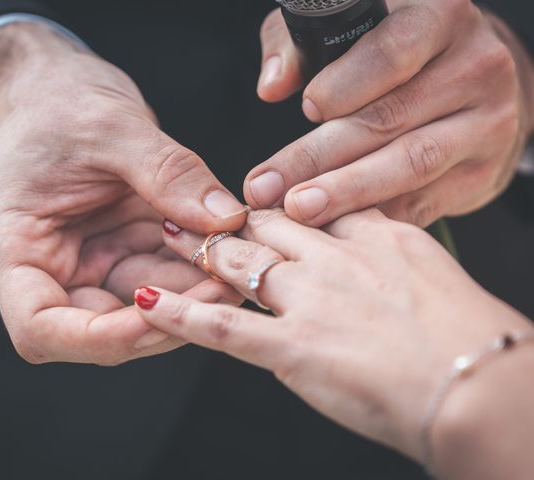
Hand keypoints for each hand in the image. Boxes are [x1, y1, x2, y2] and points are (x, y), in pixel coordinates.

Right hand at [0, 23, 244, 364]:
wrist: (53, 82)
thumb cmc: (57, 99)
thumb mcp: (111, 127)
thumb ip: (168, 175)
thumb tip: (227, 221)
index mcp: (15, 248)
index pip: (41, 328)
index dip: (102, 337)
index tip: (161, 314)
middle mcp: (51, 267)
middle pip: (103, 328)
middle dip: (169, 316)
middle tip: (229, 284)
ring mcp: (90, 260)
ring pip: (146, 302)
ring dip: (194, 291)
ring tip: (241, 261)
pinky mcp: (122, 247)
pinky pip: (164, 270)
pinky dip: (196, 264)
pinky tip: (230, 245)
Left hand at [135, 210, 533, 473]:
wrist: (478, 384)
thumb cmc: (468, 339)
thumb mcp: (432, 277)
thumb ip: (390, 259)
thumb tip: (364, 258)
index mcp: (376, 237)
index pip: (314, 206)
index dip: (280, 204)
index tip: (258, 201)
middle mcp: (336, 259)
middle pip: (269, 226)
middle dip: (229, 216)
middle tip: (196, 208)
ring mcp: (310, 300)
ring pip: (241, 263)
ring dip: (199, 249)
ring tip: (166, 235)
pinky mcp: (293, 346)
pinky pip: (223, 326)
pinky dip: (180, 314)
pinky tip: (148, 303)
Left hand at [247, 1, 533, 226]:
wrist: (481, 88)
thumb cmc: (399, 54)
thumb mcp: (353, 32)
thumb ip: (304, 47)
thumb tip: (271, 85)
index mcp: (439, 19)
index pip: (390, 54)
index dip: (345, 84)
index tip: (306, 110)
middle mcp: (474, 68)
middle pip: (388, 119)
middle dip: (320, 158)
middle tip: (271, 188)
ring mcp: (486, 125)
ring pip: (409, 165)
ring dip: (347, 194)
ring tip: (299, 210)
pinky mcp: (480, 173)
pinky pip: (422, 201)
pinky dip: (375, 217)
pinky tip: (335, 226)